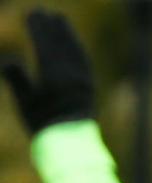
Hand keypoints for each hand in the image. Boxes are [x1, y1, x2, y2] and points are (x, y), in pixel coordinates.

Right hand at [1, 9, 94, 136]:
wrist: (71, 146)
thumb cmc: (43, 126)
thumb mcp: (26, 104)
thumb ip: (17, 80)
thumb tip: (9, 60)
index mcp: (51, 74)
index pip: (43, 42)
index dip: (37, 27)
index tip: (31, 14)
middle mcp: (69, 73)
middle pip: (58, 42)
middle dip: (50, 26)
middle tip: (42, 12)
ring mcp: (81, 79)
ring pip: (73, 49)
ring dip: (66, 32)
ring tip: (60, 18)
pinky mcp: (89, 87)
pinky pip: (84, 61)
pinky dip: (78, 48)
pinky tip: (74, 42)